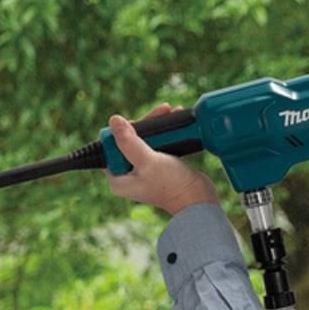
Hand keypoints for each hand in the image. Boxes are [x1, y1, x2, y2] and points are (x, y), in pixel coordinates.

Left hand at [104, 104, 218, 214]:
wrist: (198, 199)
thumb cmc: (172, 184)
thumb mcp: (147, 160)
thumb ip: (129, 142)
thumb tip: (113, 120)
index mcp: (118, 179)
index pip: (110, 146)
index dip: (121, 131)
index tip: (137, 122)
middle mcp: (127, 176)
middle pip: (127, 140)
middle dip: (144, 123)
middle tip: (161, 110)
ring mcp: (142, 172)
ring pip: (143, 140)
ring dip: (155, 125)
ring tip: (170, 111)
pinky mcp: (157, 168)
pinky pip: (155, 145)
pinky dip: (163, 133)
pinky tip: (173, 121)